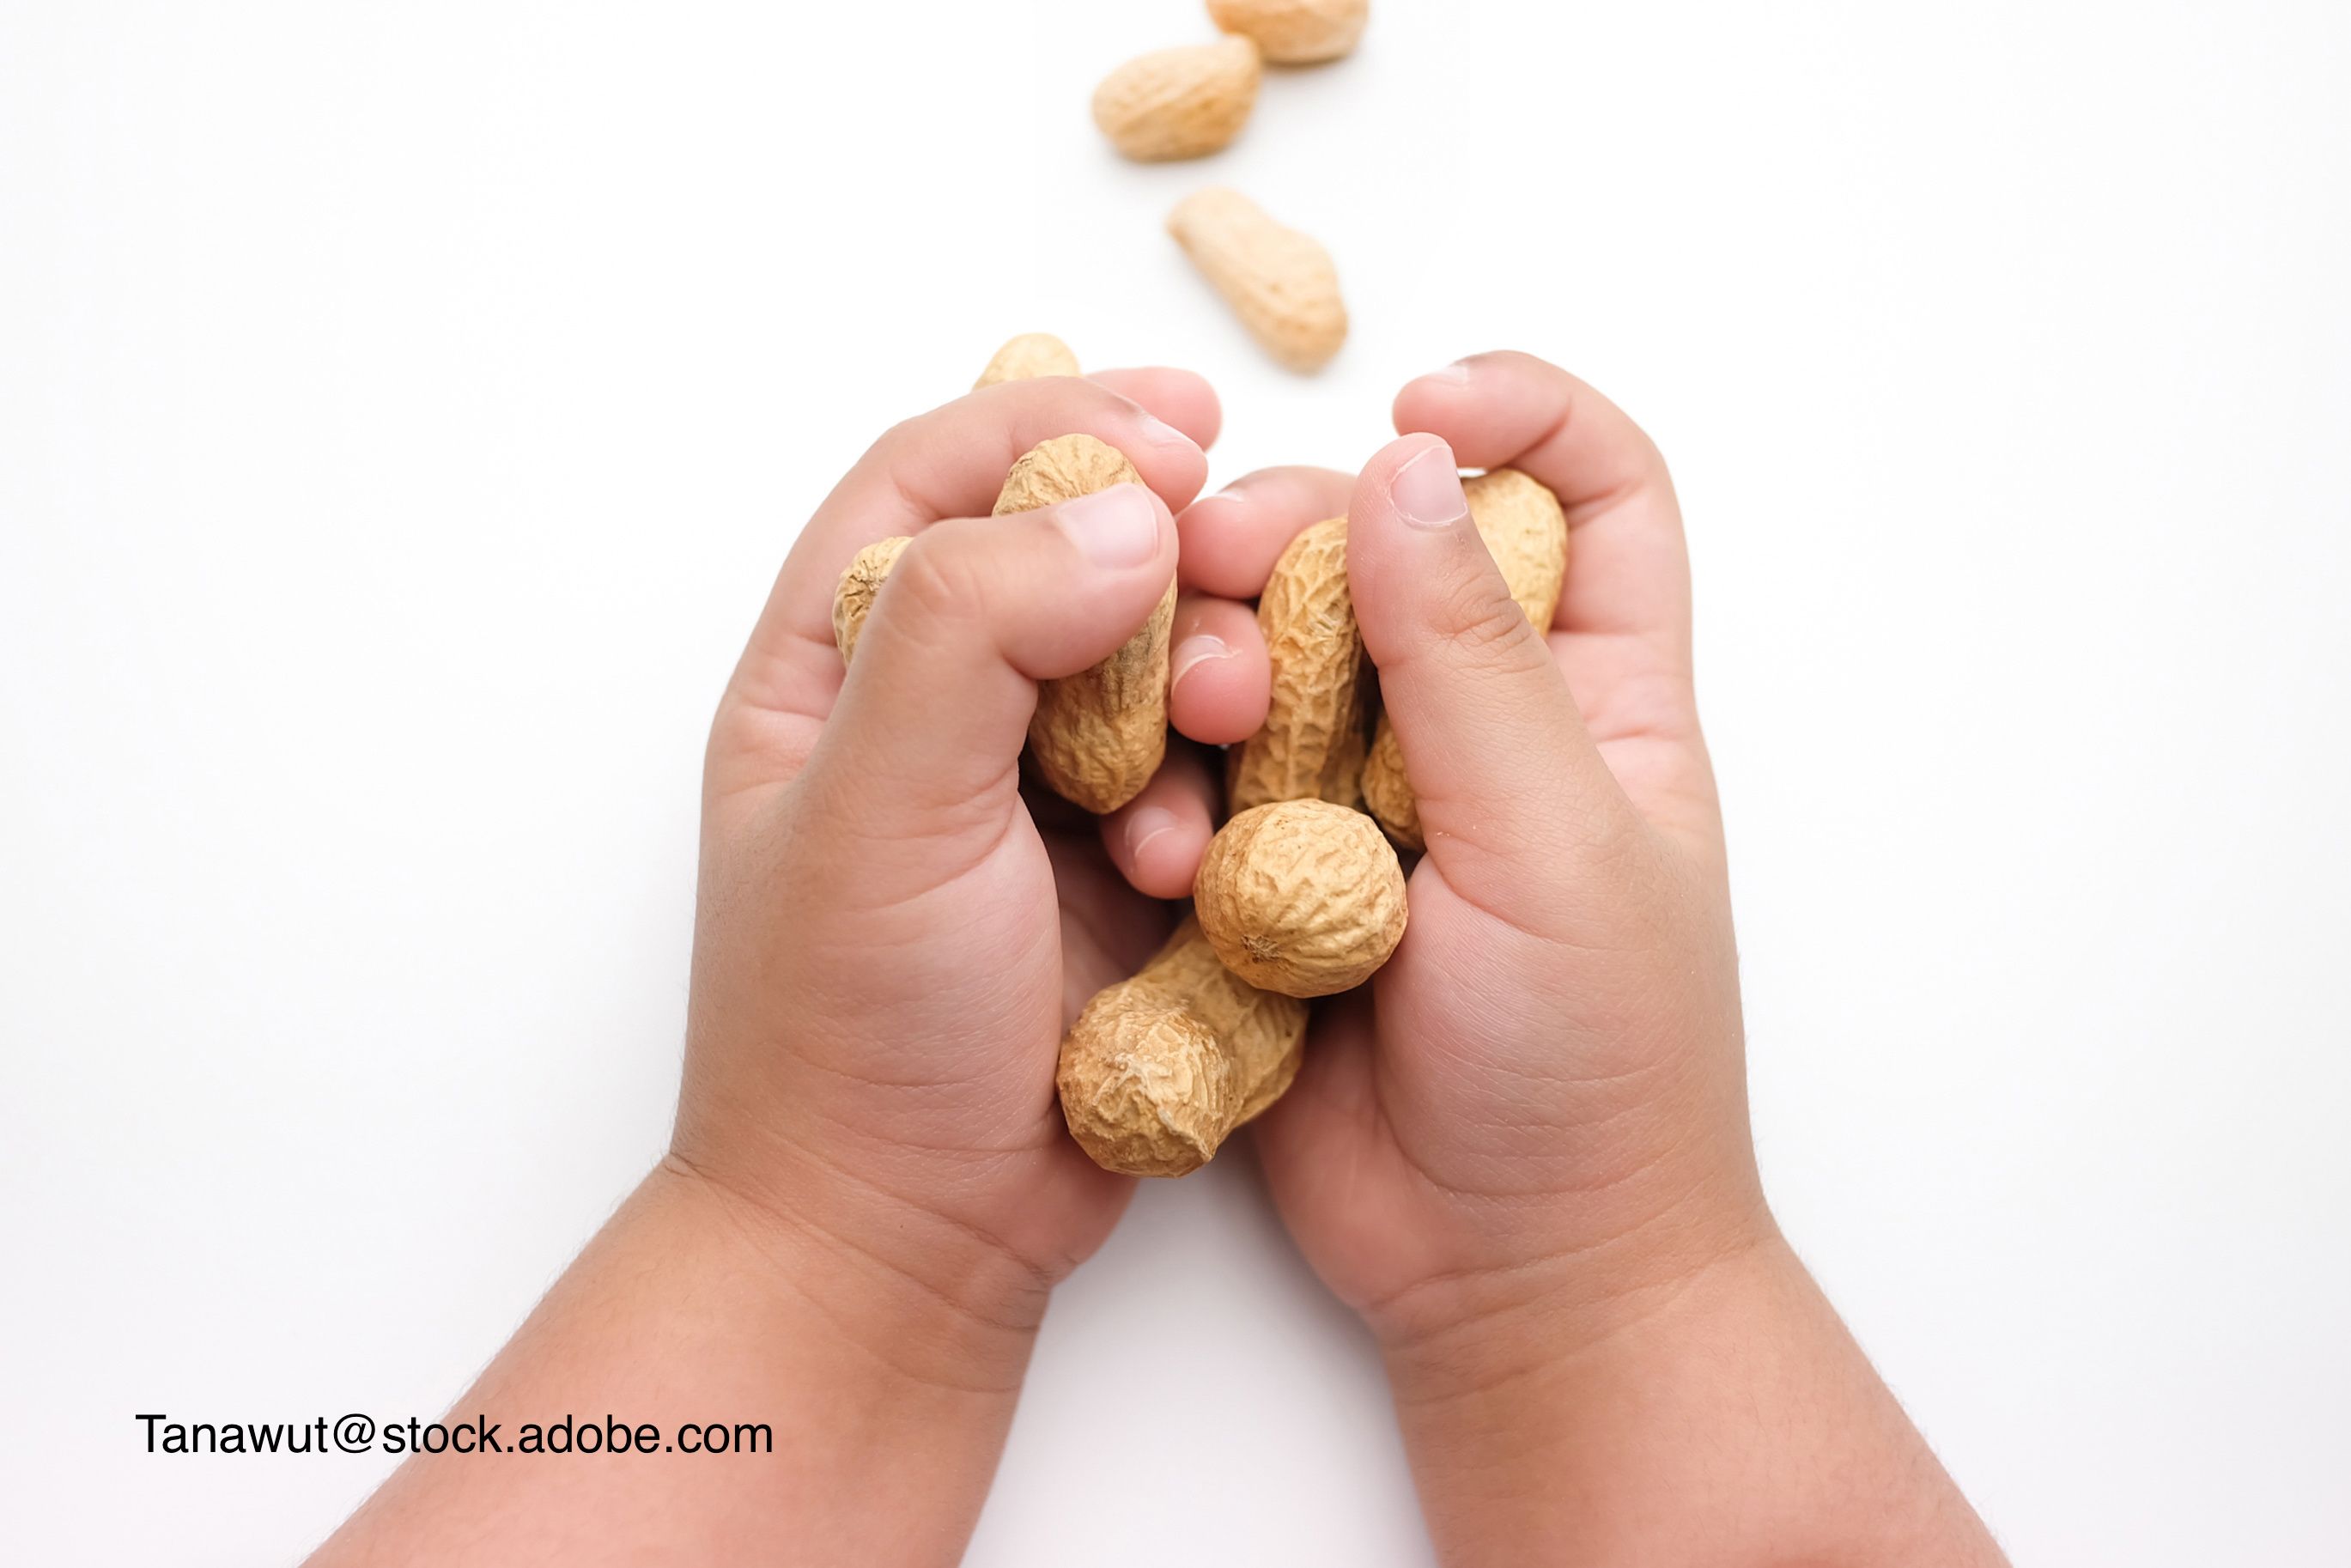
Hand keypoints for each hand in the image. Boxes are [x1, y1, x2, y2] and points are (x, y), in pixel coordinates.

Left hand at [679, 367, 1243, 1357]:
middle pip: (1062, 557)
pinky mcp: (1115, 873)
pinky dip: (1218, 792)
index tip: (1179, 428)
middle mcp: (928, 712)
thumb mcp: (878, 809)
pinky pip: (1197, 780)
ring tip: (1225, 723)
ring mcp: (1029, 794)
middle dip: (1159, 557)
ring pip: (1147, 668)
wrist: (902, 1244)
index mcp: (829, 667)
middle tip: (1234, 572)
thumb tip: (1124, 514)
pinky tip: (1203, 854)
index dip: (1053, 426)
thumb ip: (975, 634)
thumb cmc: (847, 1035)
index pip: (937, 478)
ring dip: (1203, 677)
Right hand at [1180, 352, 2001, 1562]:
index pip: (1588, 489)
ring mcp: (1366, 805)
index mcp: (1595, 696)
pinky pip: (1205, 785)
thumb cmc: (1596, 1076)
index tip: (1414, 404)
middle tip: (1217, 562)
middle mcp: (1478, 729)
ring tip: (1191, 733)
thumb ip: (1470, 659)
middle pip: (1383, 552)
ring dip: (1213, 666)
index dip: (1514, 411)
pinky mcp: (1272, 883)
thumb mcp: (1555, 845)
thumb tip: (1408, 463)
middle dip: (1294, 534)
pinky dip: (1170, 787)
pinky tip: (1155, 834)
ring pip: (1271, 662)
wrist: (1514, 1283)